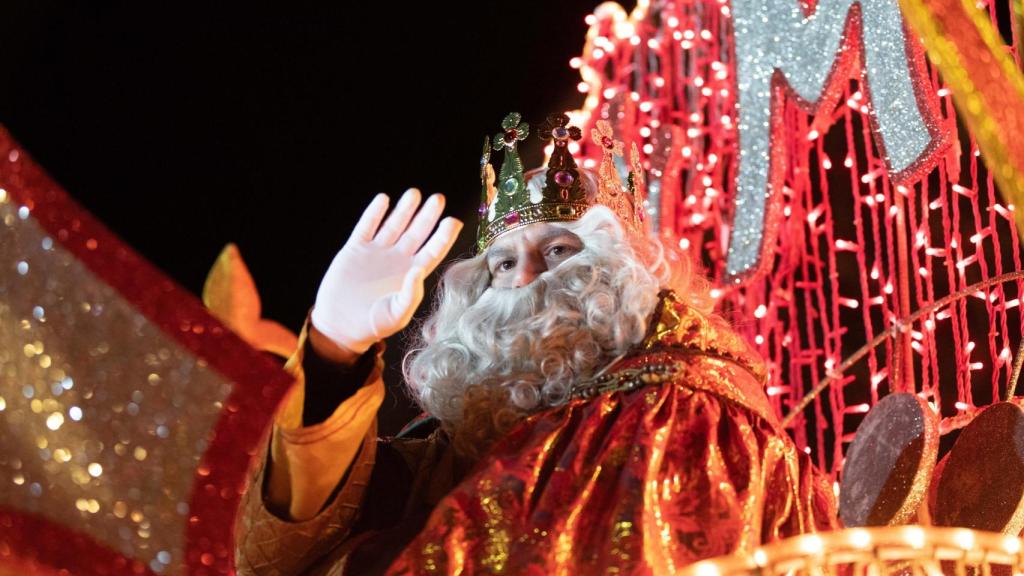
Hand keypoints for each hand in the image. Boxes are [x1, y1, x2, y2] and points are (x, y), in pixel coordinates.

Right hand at [310, 188, 462, 361]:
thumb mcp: (396, 315)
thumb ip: (410, 295)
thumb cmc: (373, 325)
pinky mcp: (355, 250)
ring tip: (414, 194)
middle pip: (417, 233)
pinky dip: (374, 213)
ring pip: (394, 225)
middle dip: (428, 216)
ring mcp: (377, 252)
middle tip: (438, 199)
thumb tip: (418, 270)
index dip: (443, 236)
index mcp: (411, 275)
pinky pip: (366, 227)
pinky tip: (384, 200)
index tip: (453, 221)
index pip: (432, 251)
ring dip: (404, 209)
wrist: (341, 325)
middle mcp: (397, 260)